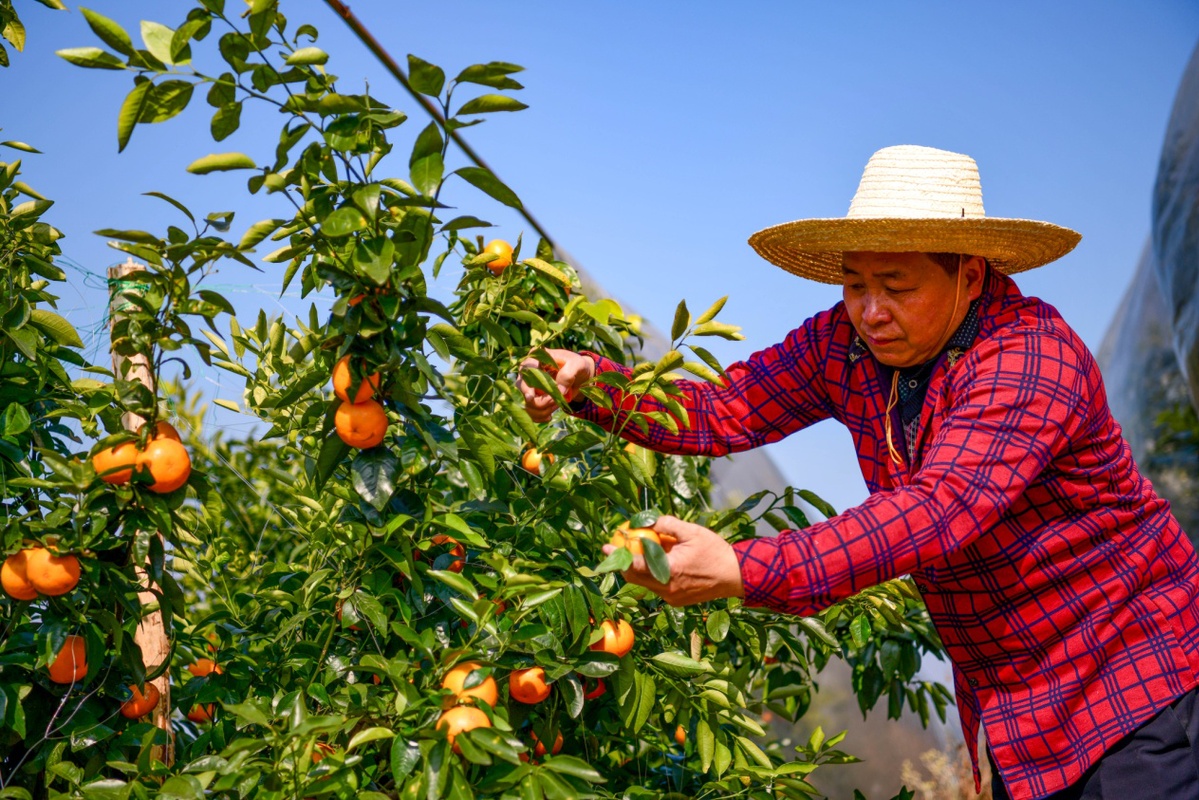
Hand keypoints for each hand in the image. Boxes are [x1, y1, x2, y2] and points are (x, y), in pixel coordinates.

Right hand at [517, 348, 594, 422]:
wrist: (579, 377)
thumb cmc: (577, 366)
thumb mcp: (577, 365)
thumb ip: (568, 374)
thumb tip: (559, 390)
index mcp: (536, 358)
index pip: (526, 371)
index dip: (525, 385)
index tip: (531, 397)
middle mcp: (527, 371)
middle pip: (522, 390)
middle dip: (539, 401)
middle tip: (555, 402)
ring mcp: (526, 386)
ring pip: (525, 404)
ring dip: (541, 410)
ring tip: (556, 405)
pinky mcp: (530, 398)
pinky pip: (529, 412)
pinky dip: (539, 416)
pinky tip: (549, 415)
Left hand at [602, 515, 744, 605]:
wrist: (736, 576)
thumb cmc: (715, 551)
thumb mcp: (692, 532)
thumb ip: (667, 525)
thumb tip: (648, 521)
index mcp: (669, 571)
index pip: (634, 566)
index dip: (618, 556)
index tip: (605, 547)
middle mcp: (667, 588)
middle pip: (634, 578)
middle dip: (623, 564)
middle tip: (616, 549)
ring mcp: (671, 597)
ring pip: (645, 583)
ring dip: (638, 569)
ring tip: (637, 552)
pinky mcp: (676, 600)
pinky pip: (657, 587)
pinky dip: (652, 575)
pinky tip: (657, 562)